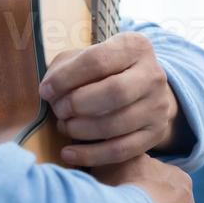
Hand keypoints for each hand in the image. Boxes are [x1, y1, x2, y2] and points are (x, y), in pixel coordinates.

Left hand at [39, 32, 181, 167]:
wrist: (143, 91)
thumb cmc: (104, 72)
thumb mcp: (85, 57)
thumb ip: (65, 68)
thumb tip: (49, 92)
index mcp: (135, 47)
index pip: (98, 61)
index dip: (66, 78)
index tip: (45, 90)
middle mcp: (153, 75)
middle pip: (114, 92)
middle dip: (77, 104)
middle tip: (59, 110)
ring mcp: (158, 107)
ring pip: (116, 124)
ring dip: (81, 130)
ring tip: (65, 127)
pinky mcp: (155, 134)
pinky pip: (120, 151)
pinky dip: (90, 155)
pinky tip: (68, 153)